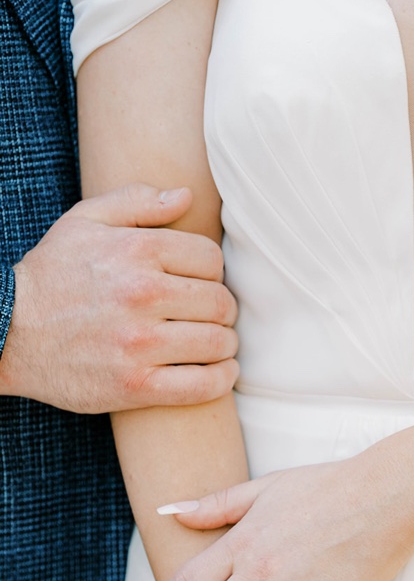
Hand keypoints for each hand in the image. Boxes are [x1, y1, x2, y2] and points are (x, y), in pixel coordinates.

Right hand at [0, 183, 237, 412]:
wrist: (3, 332)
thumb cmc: (51, 275)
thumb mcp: (83, 223)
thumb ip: (136, 202)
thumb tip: (186, 196)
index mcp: (136, 251)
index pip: (212, 260)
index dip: (211, 273)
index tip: (198, 284)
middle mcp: (141, 294)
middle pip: (221, 303)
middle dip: (221, 310)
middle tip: (208, 317)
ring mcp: (139, 344)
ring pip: (218, 343)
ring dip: (224, 345)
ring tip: (212, 344)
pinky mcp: (136, 385)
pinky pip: (204, 384)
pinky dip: (220, 379)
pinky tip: (217, 372)